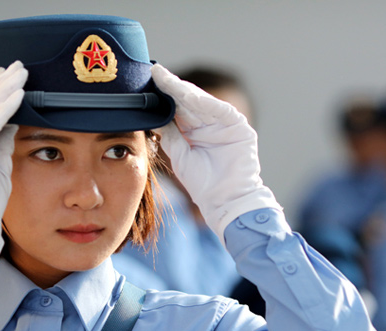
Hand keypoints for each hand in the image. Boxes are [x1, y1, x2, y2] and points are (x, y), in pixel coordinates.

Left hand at [151, 64, 281, 242]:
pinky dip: (203, 102)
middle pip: (188, 100)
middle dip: (171, 86)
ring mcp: (225, 124)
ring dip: (183, 90)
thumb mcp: (179, 154)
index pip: (177, 107)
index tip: (146, 81)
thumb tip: (154, 114)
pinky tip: (186, 94)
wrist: (225, 202)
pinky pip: (220, 110)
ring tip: (165, 78)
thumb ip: (170, 134)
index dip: (163, 94)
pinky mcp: (239, 127)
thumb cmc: (203, 184)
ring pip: (201, 101)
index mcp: (195, 130)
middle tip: (153, 71)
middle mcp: (210, 123)